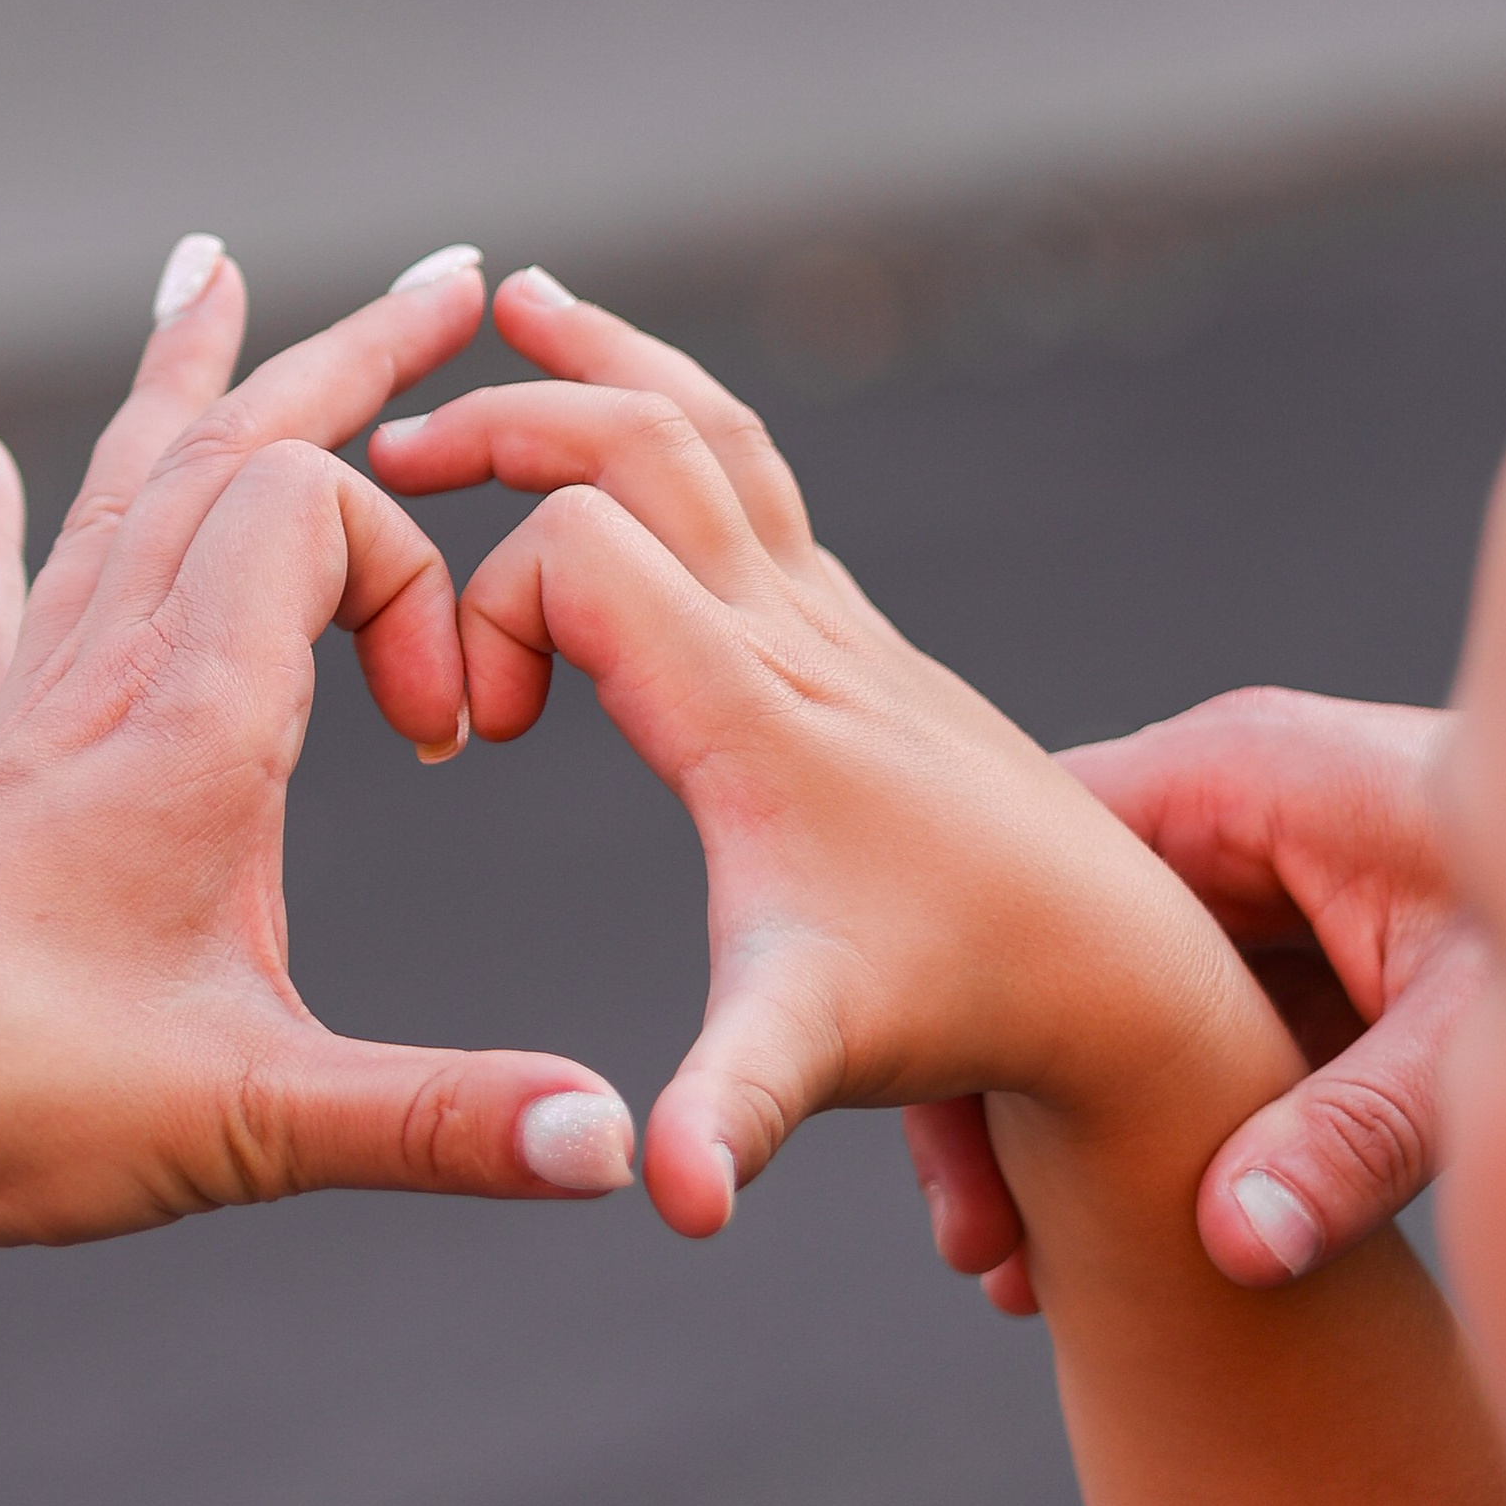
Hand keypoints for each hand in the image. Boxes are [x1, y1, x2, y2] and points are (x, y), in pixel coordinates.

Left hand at [0, 243, 634, 1246]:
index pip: (319, 517)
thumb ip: (445, 1123)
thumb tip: (619, 1148)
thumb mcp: (258, 1123)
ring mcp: (26, 709)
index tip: (438, 736)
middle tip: (454, 275)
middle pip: (233, 451)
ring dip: (184, 377)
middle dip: (352, 357)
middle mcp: (105, 679)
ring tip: (206, 265)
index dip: (411, 581)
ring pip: (114, 490)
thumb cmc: (6, 1105)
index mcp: (191, 728)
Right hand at [370, 269, 1250, 1239]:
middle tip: (388, 459)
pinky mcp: (856, 630)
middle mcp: (801, 630)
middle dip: (502, 426)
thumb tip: (671, 1197)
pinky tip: (623, 406)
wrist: (1117, 973)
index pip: (577, 551)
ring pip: (713, 424)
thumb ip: (734, 1106)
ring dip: (602, 363)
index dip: (483, 612)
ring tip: (513, 307)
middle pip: (639, 436)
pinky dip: (667, 409)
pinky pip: (754, 469)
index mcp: (756, 705)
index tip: (470, 737)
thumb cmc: (955, 1006)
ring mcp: (838, 615)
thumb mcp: (817, 1053)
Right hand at [903, 692, 1481, 1309]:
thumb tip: (1236, 1246)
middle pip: (1039, 938)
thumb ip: (1360, 1131)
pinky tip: (1103, 1242)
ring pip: (1088, 995)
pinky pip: (1160, 1026)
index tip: (941, 1127)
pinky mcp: (1282, 940)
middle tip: (980, 1244)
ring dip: (1050, 1124)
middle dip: (996, 1089)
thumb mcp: (1475, 1027)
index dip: (969, 988)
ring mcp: (1248, 874)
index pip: (1030, 846)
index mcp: (1241, 774)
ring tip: (1021, 1272)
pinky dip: (1123, 1124)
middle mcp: (1225, 809)